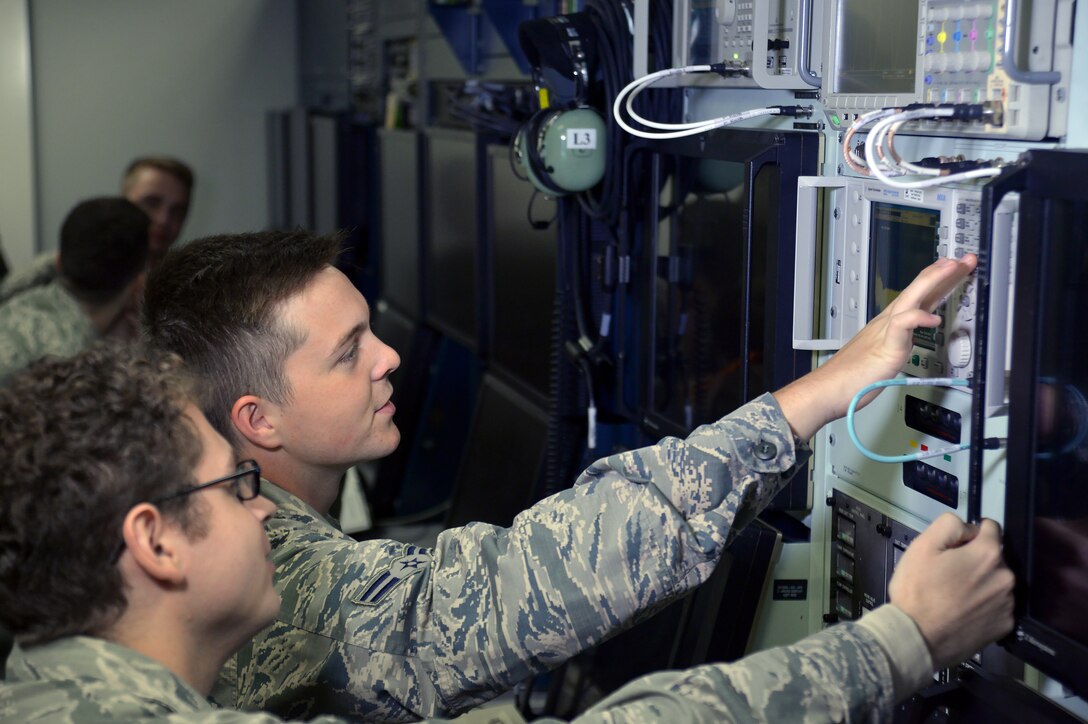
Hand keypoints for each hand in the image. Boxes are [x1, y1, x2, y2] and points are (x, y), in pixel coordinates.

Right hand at [774, 254, 976, 438]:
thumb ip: (899, 342)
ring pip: (911, 298)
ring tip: (952, 268)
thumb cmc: (851, 376)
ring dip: (932, 281)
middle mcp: (888, 322)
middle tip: (965, 259)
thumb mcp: (885, 355)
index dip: (938, 280)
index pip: (918, 295)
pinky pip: (902, 326)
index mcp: (890, 323)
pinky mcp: (885, 346)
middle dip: (944, 273)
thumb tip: (910, 338)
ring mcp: (885, 332)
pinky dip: (918, 318)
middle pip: (918, 289)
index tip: (956, 269)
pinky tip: (934, 318)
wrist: (828, 389)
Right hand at [889, 513, 1013, 668]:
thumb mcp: (922, 545)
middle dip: (974, 559)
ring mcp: (1007, 603)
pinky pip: (997, 605)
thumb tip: (968, 527)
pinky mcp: (1005, 625)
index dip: (969, 533)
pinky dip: (984, 604)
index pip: (990, 527)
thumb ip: (949, 524)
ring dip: (981, 582)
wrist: (917, 636)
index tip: (955, 545)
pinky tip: (963, 609)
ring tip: (954, 594)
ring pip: (995, 581)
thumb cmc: (917, 592)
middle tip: (948, 573)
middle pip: (993, 556)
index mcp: (987, 554)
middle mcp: (1005, 577)